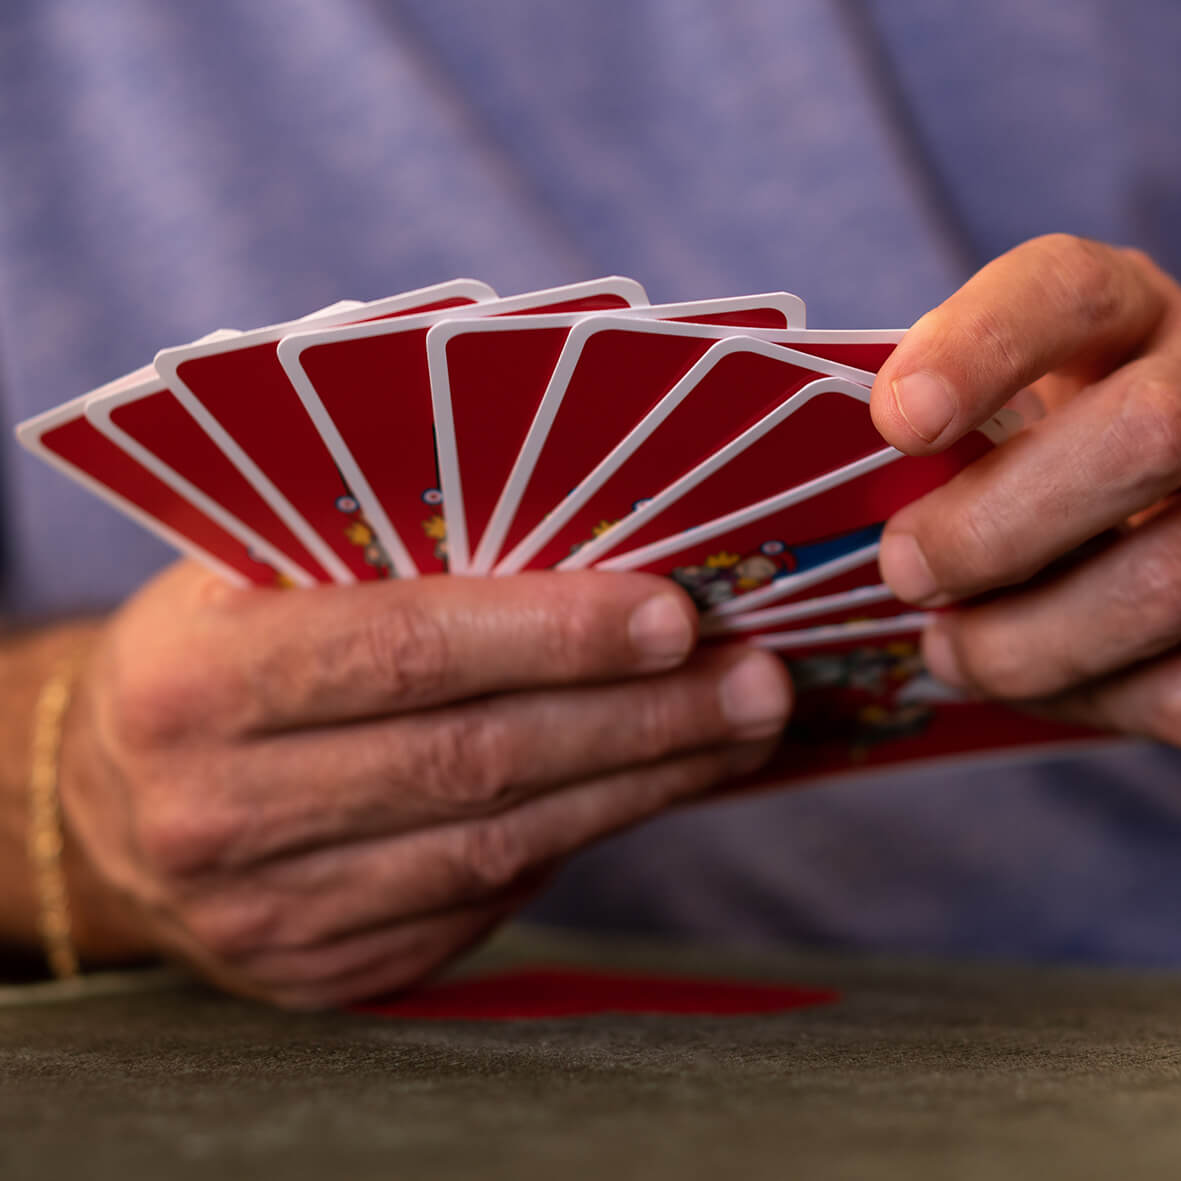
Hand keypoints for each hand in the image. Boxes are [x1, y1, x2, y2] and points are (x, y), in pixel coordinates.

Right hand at [58, 562, 789, 1006]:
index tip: (675, 615)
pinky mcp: (323, 970)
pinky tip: (649, 787)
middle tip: (754, 679)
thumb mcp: (252, 575)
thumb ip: (385, 555)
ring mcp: (271, 911)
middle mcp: (220, 809)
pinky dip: (581, 839)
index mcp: (195, 678)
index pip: (402, 650)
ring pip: (496, 847)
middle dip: (635, 718)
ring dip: (636, 784)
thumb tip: (582, 544)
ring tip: (736, 728)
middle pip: (473, 761)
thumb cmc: (210, 649)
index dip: (550, 634)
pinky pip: (479, 906)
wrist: (108, 804)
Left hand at [871, 233, 1180, 739]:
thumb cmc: (1058, 451)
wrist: (1169, 495)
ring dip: (1029, 642)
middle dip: (992, 530)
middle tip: (905, 571)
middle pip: (1139, 435)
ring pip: (1166, 579)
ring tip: (952, 652)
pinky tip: (1042, 680)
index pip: (1066, 289)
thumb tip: (851, 508)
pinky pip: (1178, 681)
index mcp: (1125, 314)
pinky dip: (1091, 696)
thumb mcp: (1009, 406)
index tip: (898, 420)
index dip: (978, 349)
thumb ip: (950, 430)